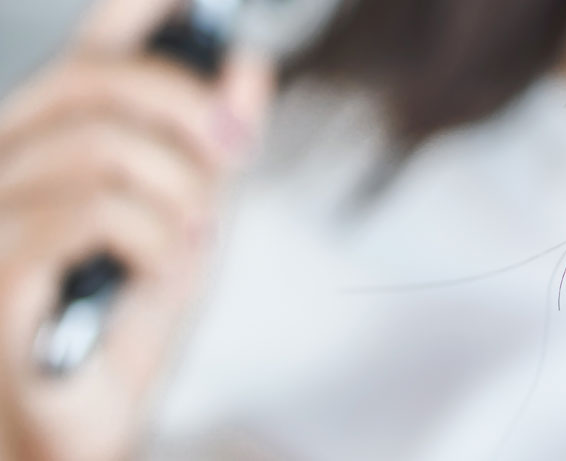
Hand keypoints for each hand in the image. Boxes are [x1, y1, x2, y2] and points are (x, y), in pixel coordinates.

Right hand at [0, 0, 271, 457]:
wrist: (81, 421)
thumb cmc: (124, 320)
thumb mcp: (192, 220)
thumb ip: (214, 146)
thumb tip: (248, 63)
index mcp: (49, 143)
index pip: (86, 54)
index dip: (137, 11)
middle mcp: (4, 165)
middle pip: (94, 84)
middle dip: (189, 110)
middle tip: (237, 152)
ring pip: (103, 153)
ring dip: (179, 195)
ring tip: (191, 239)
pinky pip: (91, 215)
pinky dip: (154, 238)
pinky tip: (161, 266)